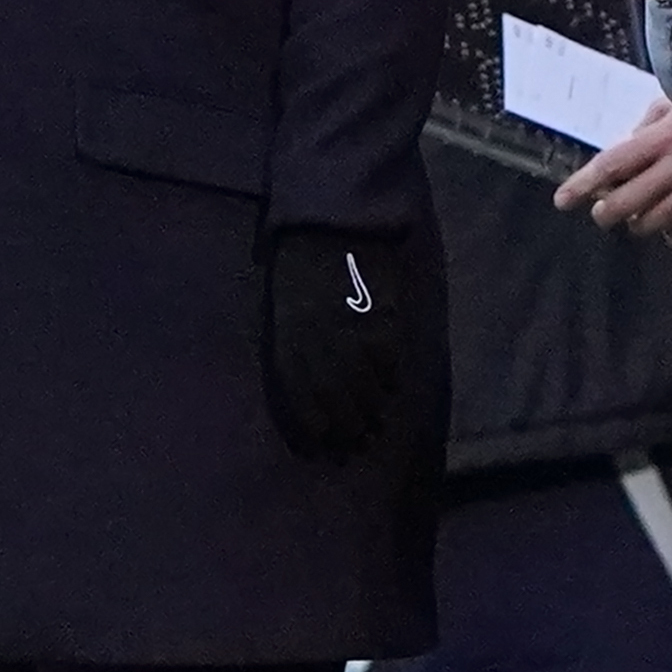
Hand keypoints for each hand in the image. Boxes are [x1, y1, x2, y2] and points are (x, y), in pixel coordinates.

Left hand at [263, 226, 408, 459]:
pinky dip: (390, 379)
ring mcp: (353, 331)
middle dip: (343, 425)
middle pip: (334, 395)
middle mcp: (320, 343)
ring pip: (364, 382)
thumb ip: (290, 345)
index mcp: (288, 339)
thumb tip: (301, 384)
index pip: (300, 393)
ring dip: (369, 409)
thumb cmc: (297, 264)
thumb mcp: (281, 306)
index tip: (321, 444)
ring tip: (373, 428)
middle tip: (353, 445)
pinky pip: (388, 357)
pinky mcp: (382, 318)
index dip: (311, 421)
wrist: (330, 226)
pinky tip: (391, 393)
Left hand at [554, 95, 671, 237]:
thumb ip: (645, 123)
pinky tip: (669, 222)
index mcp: (659, 139)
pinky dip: (670, 230)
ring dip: (637, 222)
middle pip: (624, 203)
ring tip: (636, 215)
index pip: (610, 165)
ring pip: (650, 223)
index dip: (583, 184)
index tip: (562, 200)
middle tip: (601, 211)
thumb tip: (622, 143)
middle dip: (605, 212)